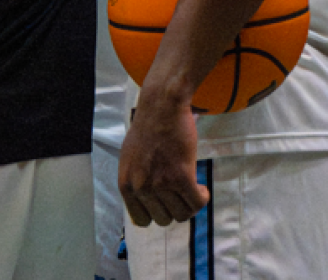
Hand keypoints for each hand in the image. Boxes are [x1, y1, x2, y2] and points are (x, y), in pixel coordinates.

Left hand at [118, 91, 208, 226]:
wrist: (162, 106)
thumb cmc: (147, 129)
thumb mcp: (130, 160)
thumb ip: (135, 183)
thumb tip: (147, 204)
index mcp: (126, 185)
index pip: (141, 220)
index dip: (156, 212)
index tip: (164, 202)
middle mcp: (141, 188)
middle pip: (164, 220)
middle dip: (174, 207)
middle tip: (179, 191)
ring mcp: (161, 183)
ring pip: (182, 214)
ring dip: (189, 203)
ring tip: (190, 188)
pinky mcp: (181, 177)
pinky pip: (197, 203)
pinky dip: (202, 198)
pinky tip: (201, 187)